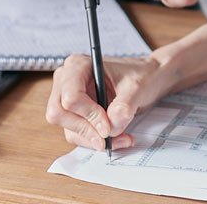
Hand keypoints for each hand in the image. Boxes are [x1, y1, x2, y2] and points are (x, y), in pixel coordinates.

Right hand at [46, 53, 176, 149]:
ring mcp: (68, 98)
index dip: (88, 115)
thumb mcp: (137, 87)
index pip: (70, 97)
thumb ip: (124, 106)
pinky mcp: (75, 114)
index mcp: (78, 66)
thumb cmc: (141, 75)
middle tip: (109, 137)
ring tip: (121, 138)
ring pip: (68, 128)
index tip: (108, 126)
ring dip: (93, 139)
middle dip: (86, 130)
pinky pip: (77, 134)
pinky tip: (116, 138)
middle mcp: (67, 81)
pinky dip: (95, 140)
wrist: (147, 80)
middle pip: (59, 114)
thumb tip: (111, 127)